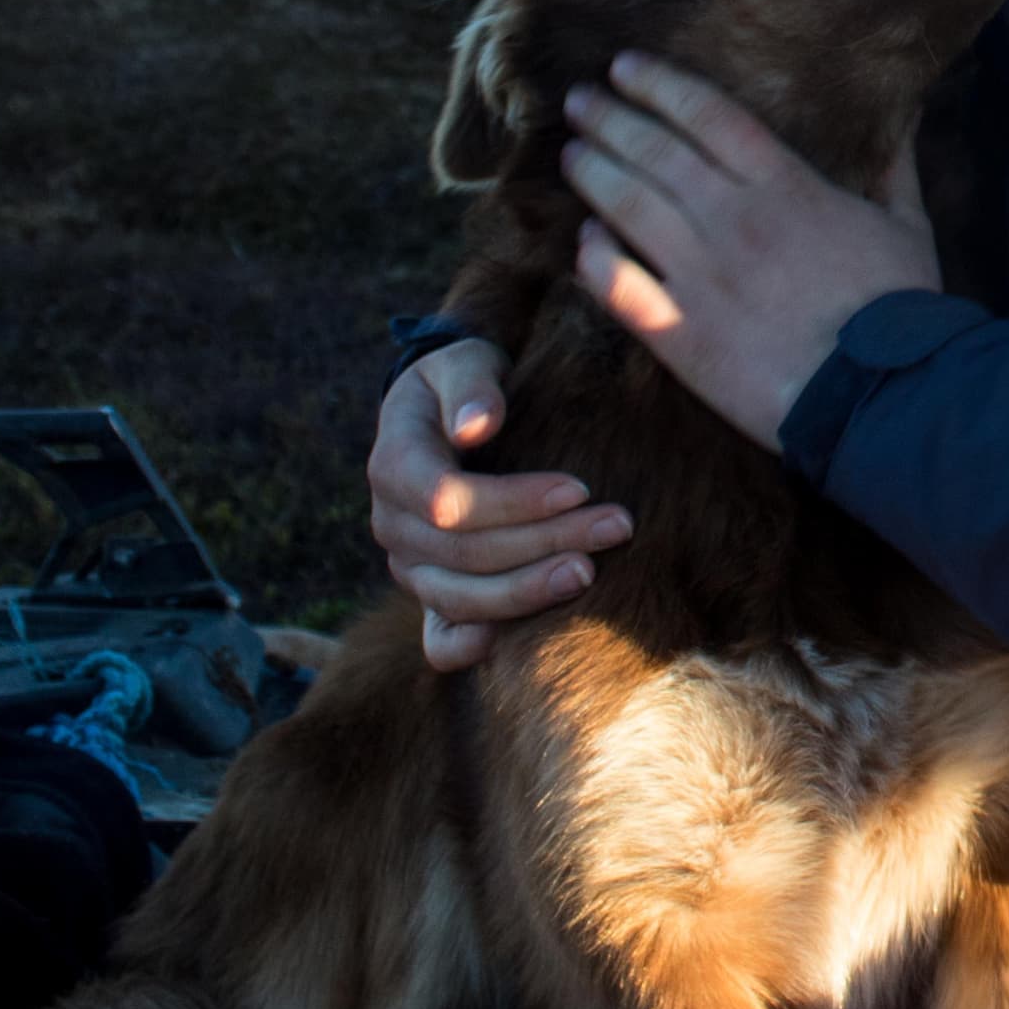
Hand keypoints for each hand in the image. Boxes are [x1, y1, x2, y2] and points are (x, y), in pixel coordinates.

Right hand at [366, 336, 632, 670]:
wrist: (452, 413)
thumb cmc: (464, 382)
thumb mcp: (463, 362)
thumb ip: (471, 385)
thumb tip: (477, 424)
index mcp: (392, 466)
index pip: (447, 501)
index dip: (513, 501)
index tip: (579, 487)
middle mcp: (393, 524)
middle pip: (463, 553)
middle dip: (544, 543)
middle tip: (616, 526)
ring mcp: (410, 566)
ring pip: (459, 598)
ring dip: (528, 592)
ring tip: (591, 572)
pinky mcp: (432, 592)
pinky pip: (439, 639)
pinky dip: (471, 646)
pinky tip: (518, 642)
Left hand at [564, 52, 937, 447]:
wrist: (885, 393)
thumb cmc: (901, 308)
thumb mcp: (908, 224)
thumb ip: (893, 166)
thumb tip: (903, 112)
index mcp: (785, 186)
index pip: (707, 115)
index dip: (660, 85)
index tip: (626, 67)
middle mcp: (732, 219)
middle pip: (655, 151)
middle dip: (610, 118)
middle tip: (579, 101)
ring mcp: (701, 275)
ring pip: (627, 207)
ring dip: (593, 173)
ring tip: (572, 154)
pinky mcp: (681, 332)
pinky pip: (619, 286)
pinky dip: (594, 259)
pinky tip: (583, 241)